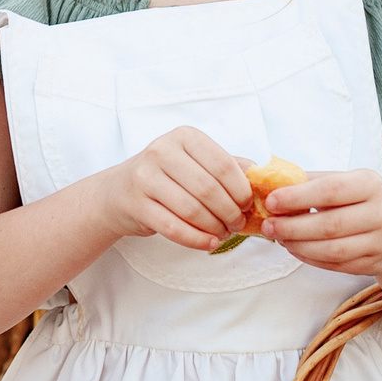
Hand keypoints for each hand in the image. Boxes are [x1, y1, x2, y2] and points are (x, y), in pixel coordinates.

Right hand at [99, 127, 256, 251]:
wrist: (119, 191)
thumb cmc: (167, 176)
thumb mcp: (196, 162)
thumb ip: (229, 167)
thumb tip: (262, 178)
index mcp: (184, 137)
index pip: (223, 165)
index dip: (241, 190)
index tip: (248, 205)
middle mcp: (162, 151)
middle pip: (208, 189)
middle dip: (230, 212)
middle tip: (237, 224)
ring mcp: (145, 177)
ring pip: (191, 209)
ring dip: (214, 227)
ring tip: (223, 233)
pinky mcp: (136, 204)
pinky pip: (173, 227)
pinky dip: (196, 239)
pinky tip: (209, 243)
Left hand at [256, 169, 381, 276]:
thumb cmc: (363, 200)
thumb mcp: (347, 181)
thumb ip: (312, 182)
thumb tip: (271, 184)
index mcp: (370, 185)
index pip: (331, 191)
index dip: (298, 197)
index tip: (271, 201)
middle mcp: (381, 214)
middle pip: (330, 225)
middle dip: (293, 227)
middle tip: (268, 226)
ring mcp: (380, 242)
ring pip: (333, 250)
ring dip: (299, 246)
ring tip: (279, 238)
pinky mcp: (374, 264)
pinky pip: (337, 265)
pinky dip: (311, 259)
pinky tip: (296, 249)